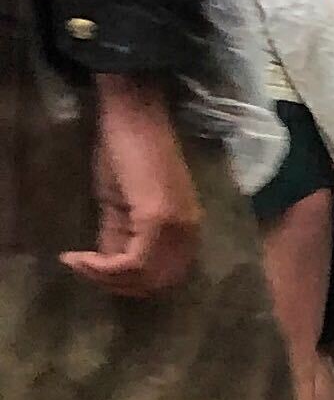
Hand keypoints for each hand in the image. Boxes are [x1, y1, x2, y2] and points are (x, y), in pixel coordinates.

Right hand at [65, 75, 201, 297]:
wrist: (133, 115)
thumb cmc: (127, 150)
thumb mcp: (122, 203)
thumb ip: (121, 234)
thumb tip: (110, 262)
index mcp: (187, 229)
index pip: (165, 275)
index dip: (129, 282)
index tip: (94, 270)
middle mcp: (190, 233)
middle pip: (157, 282)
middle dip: (117, 285)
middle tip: (84, 270)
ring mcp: (178, 227)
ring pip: (145, 277)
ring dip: (106, 278)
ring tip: (78, 263)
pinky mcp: (159, 218)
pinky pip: (134, 262)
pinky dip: (103, 267)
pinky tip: (79, 258)